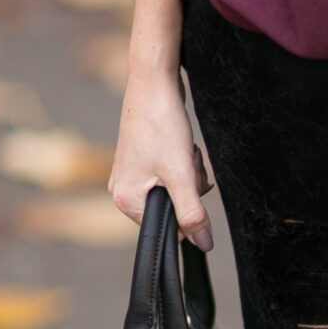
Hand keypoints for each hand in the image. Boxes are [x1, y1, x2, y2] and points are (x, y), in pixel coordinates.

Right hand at [108, 67, 213, 250]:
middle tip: (185, 162)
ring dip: (189, 174)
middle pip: (173, 208)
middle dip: (189, 188)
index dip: (188, 210)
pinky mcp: (142, 161)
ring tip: (183, 150)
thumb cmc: (162, 126)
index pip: (169, 229)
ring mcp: (132, 175)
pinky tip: (181, 145)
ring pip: (176, 190)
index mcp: (126, 200)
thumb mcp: (182, 174)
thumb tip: (204, 245)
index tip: (188, 183)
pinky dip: (183, 163)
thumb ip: (192, 213)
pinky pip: (172, 175)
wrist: (154, 83)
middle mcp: (123, 190)